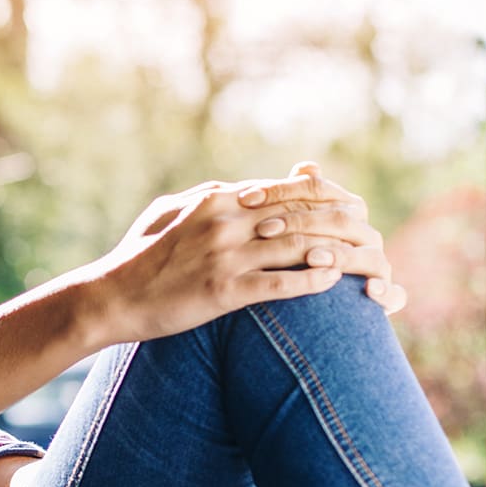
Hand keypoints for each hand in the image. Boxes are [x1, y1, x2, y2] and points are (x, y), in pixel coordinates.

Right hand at [85, 174, 347, 345]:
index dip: (326, 196)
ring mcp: (225, 255)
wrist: (111, 297)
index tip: (353, 203)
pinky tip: (334, 283)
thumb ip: (208, 197)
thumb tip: (240, 189)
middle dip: (344, 222)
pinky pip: (278, 283)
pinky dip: (310, 280)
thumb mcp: (169, 212)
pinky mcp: (223, 291)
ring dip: (340, 251)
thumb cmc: (138, 257)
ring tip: (369, 259)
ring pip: (298, 246)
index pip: (284, 190)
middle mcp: (226, 221)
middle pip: (301, 215)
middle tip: (374, 231)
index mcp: (217, 199)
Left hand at [242, 161, 407, 314]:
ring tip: (312, 258)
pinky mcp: (387, 296)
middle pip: (339, 219)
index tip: (245, 198)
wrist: (306, 301)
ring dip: (340, 255)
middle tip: (263, 229)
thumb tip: (307, 166)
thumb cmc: (288, 255)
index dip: (281, 190)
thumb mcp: (283, 227)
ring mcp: (377, 263)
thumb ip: (290, 197)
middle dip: (301, 222)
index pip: (317, 189)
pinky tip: (369, 290)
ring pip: (367, 254)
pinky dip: (386, 291)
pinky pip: (395, 294)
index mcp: (345, 209)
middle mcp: (365, 233)